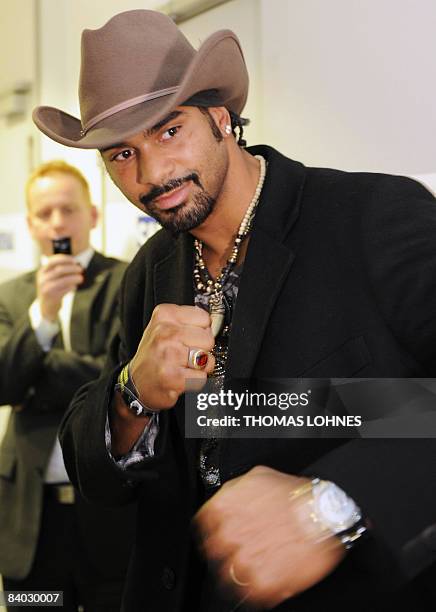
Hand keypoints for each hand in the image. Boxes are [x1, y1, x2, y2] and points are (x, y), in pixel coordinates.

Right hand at [37, 254, 83, 320]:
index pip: (53, 261)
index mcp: (42, 271)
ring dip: (74, 278)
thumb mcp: (52, 277)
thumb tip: (76, 264)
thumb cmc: (53, 288)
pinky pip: (64, 290)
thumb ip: (61, 270)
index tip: (75, 260)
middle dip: (72, 268)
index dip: (65, 259)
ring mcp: (46, 288)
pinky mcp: (51, 297)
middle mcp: (42, 279)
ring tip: (81, 278)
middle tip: (81, 269)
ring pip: (63, 280)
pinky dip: (71, 287)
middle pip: (59, 270)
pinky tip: (74, 286)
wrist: (46, 306)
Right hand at [129, 304, 214, 410]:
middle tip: (184, 355)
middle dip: (201, 349)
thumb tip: (212, 324)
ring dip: (199, 367)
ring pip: (207, 359)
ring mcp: (169, 355)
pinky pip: (202, 377)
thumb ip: (187, 321)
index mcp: (164, 315)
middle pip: (208, 339)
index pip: (204, 317)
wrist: (135, 384)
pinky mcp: (174, 377)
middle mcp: (165, 333)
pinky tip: (181, 378)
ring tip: (182, 366)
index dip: (200, 330)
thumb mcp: (163, 327)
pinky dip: (194, 381)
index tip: (188, 338)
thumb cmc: (153, 356)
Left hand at [194, 465, 345, 608]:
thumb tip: (228, 501)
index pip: (202, 527)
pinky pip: (250, 594)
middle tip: (247, 547)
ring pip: (228, 576)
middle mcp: (228, 536)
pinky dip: (259, 588)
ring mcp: (243, 562)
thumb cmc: (296, 495)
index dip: (215, 530)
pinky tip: (271, 573)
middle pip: (213, 553)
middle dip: (228, 551)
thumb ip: (235, 492)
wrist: (326, 514)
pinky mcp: (262, 584)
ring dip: (242, 570)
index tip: (223, 533)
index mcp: (222, 509)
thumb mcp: (257, 478)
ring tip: (260, 562)